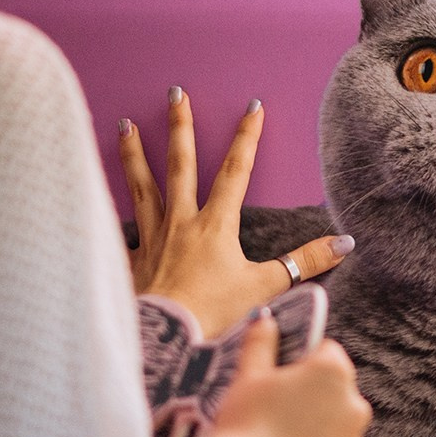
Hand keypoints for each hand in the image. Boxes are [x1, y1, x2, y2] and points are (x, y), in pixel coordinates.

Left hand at [116, 89, 351, 335]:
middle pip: (180, 165)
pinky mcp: (131, 262)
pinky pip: (118, 230)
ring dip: (135, 154)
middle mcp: (180, 223)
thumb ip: (307, 263)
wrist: (164, 343)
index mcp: (215, 225)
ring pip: (142, 187)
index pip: (235, 171)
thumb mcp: (267, 287)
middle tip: (174, 93)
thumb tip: (344, 243)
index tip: (252, 106)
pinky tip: (91, 197)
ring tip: (124, 125)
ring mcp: (151, 239)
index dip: (246, 138)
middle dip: (180, 127)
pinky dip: (105, 213)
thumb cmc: (214, 315)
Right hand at [207, 315, 370, 436]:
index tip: (284, 374)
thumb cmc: (246, 423)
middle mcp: (355, 406)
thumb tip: (265, 320)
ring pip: (338, 428)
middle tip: (279, 409)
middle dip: (315, 396)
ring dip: (320, 430)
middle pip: (337, 391)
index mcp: (334, 372)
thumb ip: (261, 343)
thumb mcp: (248, 375)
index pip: (327, 352)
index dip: (304, 360)